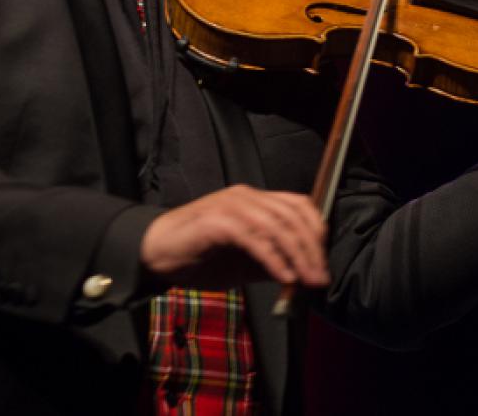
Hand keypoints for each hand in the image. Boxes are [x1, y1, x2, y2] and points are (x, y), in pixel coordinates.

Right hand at [139, 185, 329, 289]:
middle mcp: (246, 197)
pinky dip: (273, 258)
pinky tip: (283, 276)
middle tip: (319, 277)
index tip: (322, 260)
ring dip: (297, 255)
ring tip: (306, 280)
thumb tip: (302, 275)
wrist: (155, 254)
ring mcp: (231, 206)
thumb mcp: (243, 262)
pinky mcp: (216, 221)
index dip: (316, 230)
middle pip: (292, 215)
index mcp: (254, 201)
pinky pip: (254, 238)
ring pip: (277, 225)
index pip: (298, 205)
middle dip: (312, 248)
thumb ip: (271, 262)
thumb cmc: (198, 257)